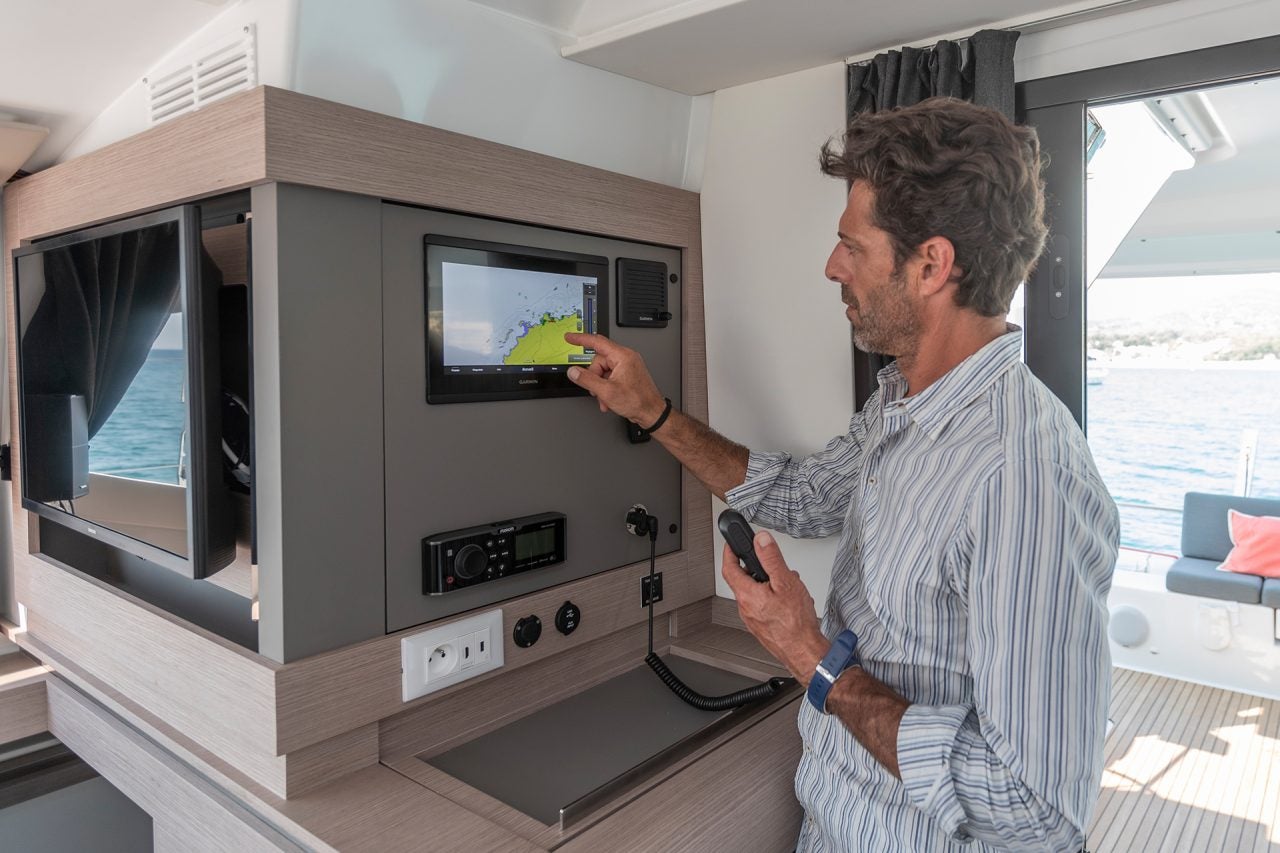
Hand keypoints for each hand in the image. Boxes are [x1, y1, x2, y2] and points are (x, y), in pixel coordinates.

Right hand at [564, 333, 666, 424]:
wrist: (651, 413)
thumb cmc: (638, 401)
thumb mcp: (607, 391)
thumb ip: (587, 380)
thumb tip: (573, 371)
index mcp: (623, 356)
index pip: (597, 342)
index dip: (581, 339)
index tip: (570, 337)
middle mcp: (626, 358)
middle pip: (598, 361)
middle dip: (594, 377)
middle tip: (597, 390)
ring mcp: (627, 366)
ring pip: (603, 371)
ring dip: (600, 386)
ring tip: (606, 398)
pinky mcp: (627, 374)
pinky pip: (610, 376)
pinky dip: (606, 388)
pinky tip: (609, 399)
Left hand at [720, 530, 827, 685]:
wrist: (804, 652)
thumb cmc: (795, 623)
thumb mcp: (785, 582)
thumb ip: (771, 558)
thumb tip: (761, 540)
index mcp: (746, 594)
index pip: (728, 567)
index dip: (729, 552)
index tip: (732, 544)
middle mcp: (745, 608)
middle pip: (743, 580)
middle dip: (758, 568)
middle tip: (770, 562)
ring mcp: (753, 619)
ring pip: (756, 593)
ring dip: (769, 584)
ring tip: (788, 584)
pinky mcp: (761, 627)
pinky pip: (763, 606)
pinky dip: (773, 597)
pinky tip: (790, 600)